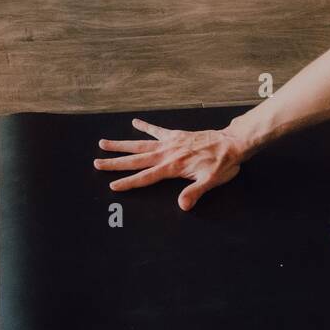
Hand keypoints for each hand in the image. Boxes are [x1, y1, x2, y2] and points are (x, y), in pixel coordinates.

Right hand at [95, 118, 241, 209]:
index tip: (112, 185)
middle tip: (97, 163)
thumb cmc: (222, 164)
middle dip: (115, 163)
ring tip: (104, 143)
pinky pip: (157, 130)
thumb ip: (194, 193)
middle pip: (136, 159)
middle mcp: (167, 153)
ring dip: (122, 144)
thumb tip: (182, 206)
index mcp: (172, 167)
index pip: (145, 177)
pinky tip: (134, 122)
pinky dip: (145, 126)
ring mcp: (170, 143)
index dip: (129, 182)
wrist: (232, 143)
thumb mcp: (211, 182)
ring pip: (140, 144)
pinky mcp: (176, 135)